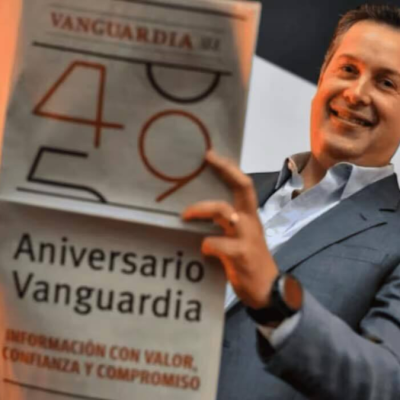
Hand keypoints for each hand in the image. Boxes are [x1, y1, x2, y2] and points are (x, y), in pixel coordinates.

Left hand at [182, 151, 278, 308]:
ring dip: (201, 209)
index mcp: (249, 216)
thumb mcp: (239, 238)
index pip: (243, 185)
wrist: (269, 291)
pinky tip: (202, 249)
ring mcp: (247, 237)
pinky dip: (205, 244)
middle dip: (225, 170)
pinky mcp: (242, 255)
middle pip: (242, 187)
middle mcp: (250, 221)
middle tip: (206, 159)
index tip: (211, 155)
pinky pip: (216, 243)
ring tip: (185, 214)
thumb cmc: (249, 263)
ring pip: (223, 212)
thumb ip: (223, 225)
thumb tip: (198, 213)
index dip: (229, 168)